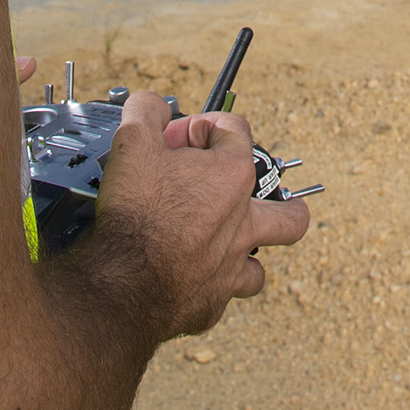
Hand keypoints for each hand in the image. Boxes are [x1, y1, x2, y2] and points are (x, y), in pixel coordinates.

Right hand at [78, 92, 310, 341]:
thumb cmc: (135, 214)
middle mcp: (243, 222)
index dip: (200, 125)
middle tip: (255, 198)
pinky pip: (222, 295)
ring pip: (260, 263)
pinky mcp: (211, 304)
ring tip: (226, 244)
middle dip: (281, 201)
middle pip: (287, 211)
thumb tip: (150, 105)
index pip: (235, 130)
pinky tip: (189, 277)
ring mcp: (231, 266)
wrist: (123, 283)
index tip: (175, 139)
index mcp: (232, 176)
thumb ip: (146, 111)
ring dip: (246, 252)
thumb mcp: (133, 141)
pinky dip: (210, 285)